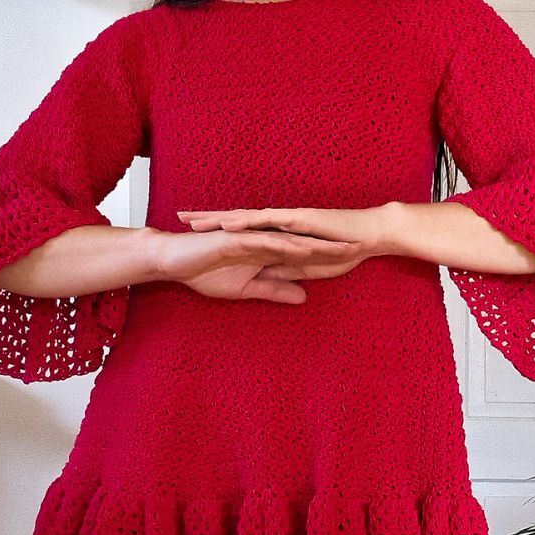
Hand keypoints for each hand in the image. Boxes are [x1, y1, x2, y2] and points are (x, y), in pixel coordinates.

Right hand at [152, 221, 362, 306]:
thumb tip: (304, 297)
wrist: (175, 262)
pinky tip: (301, 249)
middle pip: (304, 244)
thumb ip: (275, 290)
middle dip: (331, 247)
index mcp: (268, 252)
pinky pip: (265, 241)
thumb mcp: (247, 289)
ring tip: (339, 247)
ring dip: (314, 244)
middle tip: (359, 249)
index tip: (354, 263)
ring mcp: (252, 237)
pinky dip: (283, 245)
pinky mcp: (238, 238)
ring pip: (289, 240)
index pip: (304, 255)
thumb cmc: (206, 272)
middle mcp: (264, 240)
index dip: (328, 258)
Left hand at [176, 204, 385, 283]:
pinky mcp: (297, 219)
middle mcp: (278, 222)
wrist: (367, 235)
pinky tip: (228, 223)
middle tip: (180, 219)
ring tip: (195, 221)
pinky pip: (267, 220)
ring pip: (246, 217)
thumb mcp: (305, 267)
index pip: (242, 232)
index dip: (217, 232)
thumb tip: (264, 280)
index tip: (191, 235)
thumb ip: (285, 272)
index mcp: (278, 232)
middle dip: (209, 219)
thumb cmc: (342, 249)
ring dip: (220, 218)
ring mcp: (286, 218)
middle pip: (237, 219)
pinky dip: (246, 221)